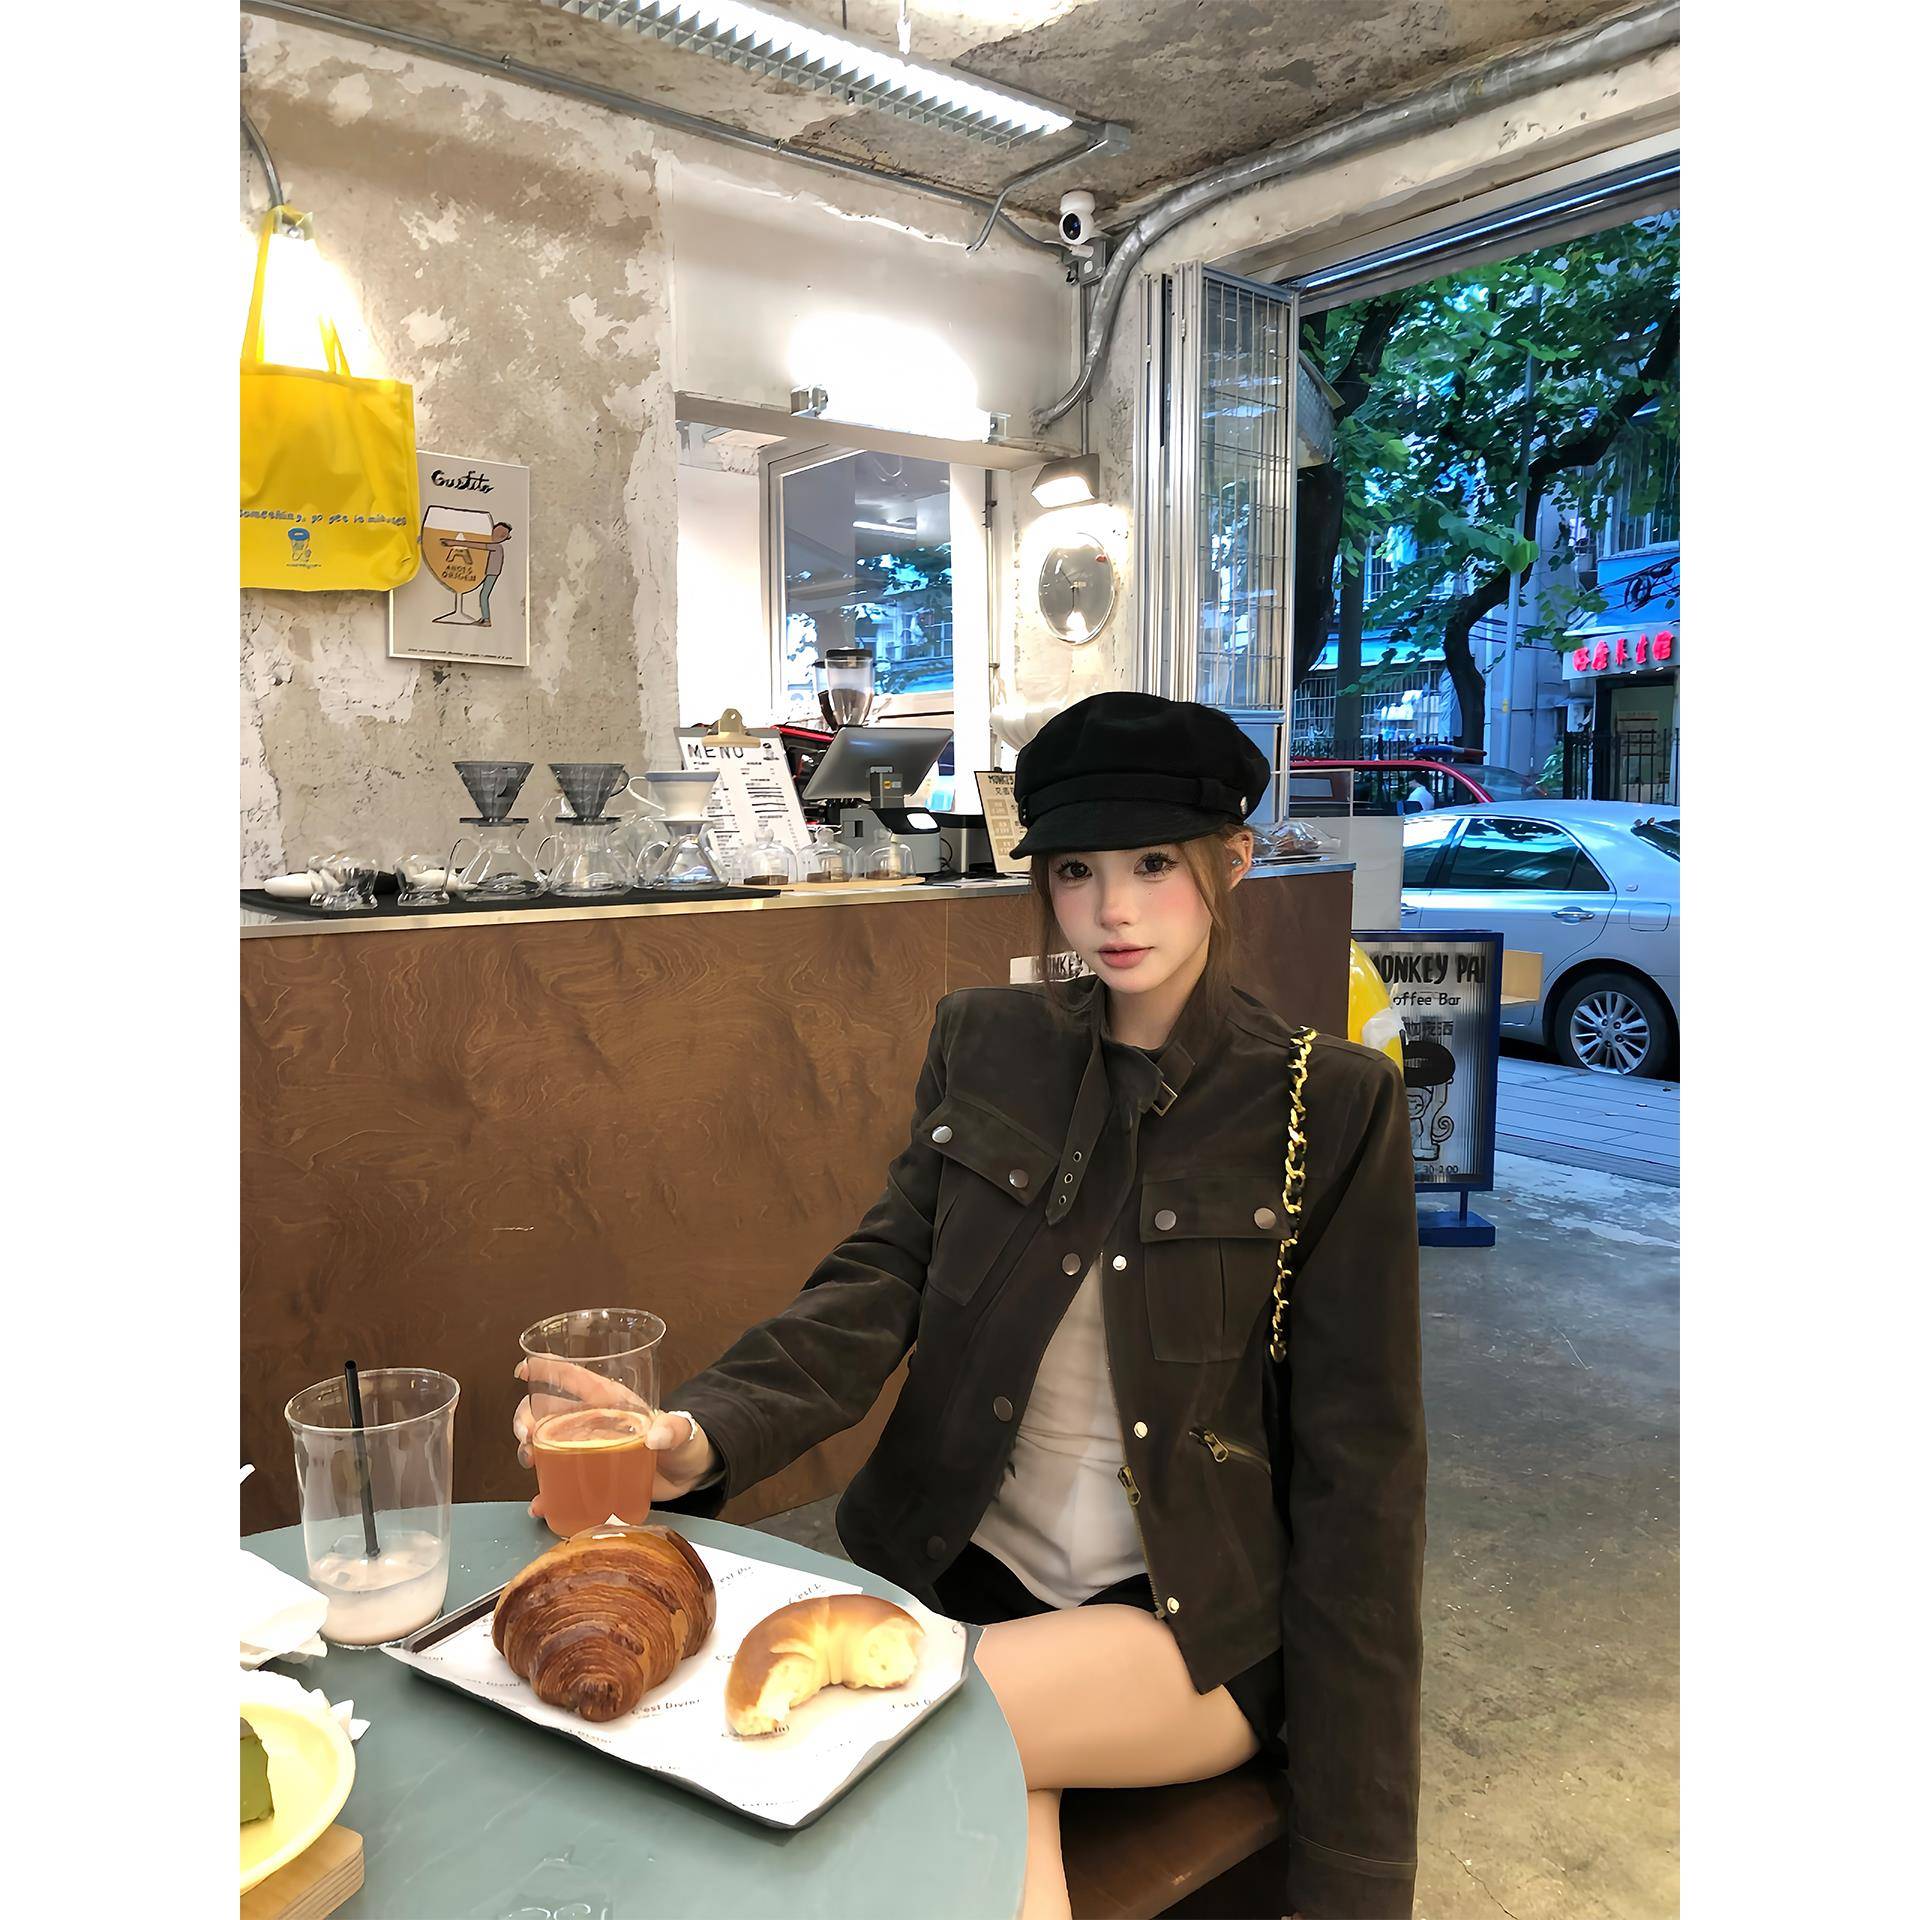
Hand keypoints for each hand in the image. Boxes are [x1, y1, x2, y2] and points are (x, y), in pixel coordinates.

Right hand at [512, 1357, 716, 1519]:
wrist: (690, 1475)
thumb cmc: (684, 1442)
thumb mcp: (682, 1431)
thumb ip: (673, 1429)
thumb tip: (656, 1437)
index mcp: (611, 1402)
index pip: (575, 1378)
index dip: (548, 1368)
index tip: (522, 1368)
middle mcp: (593, 1423)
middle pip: (548, 1412)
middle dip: (527, 1418)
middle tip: (527, 1436)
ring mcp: (588, 1450)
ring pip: (546, 1445)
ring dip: (530, 1451)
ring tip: (530, 1462)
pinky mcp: (591, 1477)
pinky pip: (560, 1484)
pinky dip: (546, 1494)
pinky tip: (539, 1504)